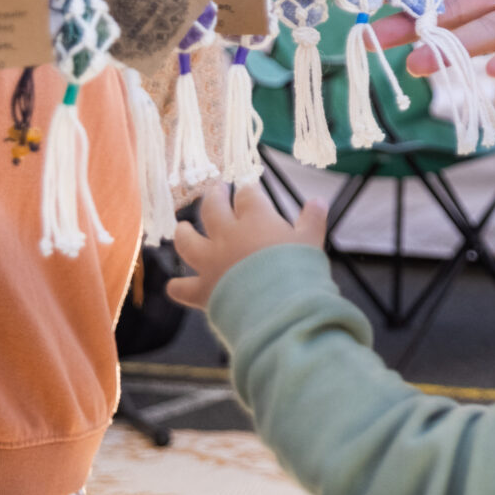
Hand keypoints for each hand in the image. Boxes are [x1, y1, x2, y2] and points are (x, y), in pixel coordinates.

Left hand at [169, 183, 326, 309]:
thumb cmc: (298, 270)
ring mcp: (210, 262)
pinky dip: (178, 286)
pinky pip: (182, 287)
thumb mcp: (312, 241)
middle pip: (213, 208)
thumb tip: (319, 200)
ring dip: (183, 232)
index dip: (248, 190)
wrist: (276, 306)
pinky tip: (175, 285)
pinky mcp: (202, 290)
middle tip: (216, 190)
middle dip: (214, 196)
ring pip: (187, 241)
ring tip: (183, 226)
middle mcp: (228, 235)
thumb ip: (313, 219)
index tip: (249, 188)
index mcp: (256, 219)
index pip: (248, 195)